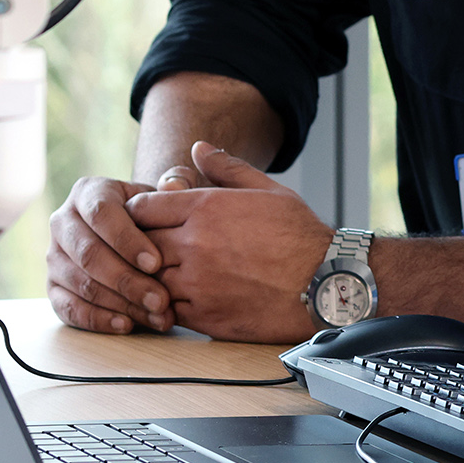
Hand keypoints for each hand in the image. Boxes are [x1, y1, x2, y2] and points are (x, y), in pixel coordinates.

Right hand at [47, 166, 195, 333]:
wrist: (137, 234)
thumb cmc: (155, 213)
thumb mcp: (166, 195)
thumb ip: (176, 184)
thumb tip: (172, 185)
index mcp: (88, 193)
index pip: (102, 215)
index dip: (128, 241)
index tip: (156, 263)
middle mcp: (63, 222)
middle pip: (89, 253)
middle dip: (127, 279)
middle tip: (160, 299)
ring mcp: (54, 256)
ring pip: (81, 283)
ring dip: (119, 303)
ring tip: (154, 316)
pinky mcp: (53, 287)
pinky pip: (68, 308)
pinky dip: (97, 319)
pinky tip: (126, 324)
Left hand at [127, 142, 330, 343]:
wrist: (324, 283)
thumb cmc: (300, 235)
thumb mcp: (269, 191)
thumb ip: (228, 168)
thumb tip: (199, 147)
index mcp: (206, 208)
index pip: (143, 207)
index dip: (139, 213)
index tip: (147, 220)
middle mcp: (195, 243)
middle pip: (139, 244)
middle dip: (140, 246)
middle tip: (150, 250)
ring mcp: (197, 283)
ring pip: (148, 279)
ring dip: (152, 277)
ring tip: (165, 275)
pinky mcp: (204, 316)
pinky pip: (166, 310)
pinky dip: (167, 305)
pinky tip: (181, 299)